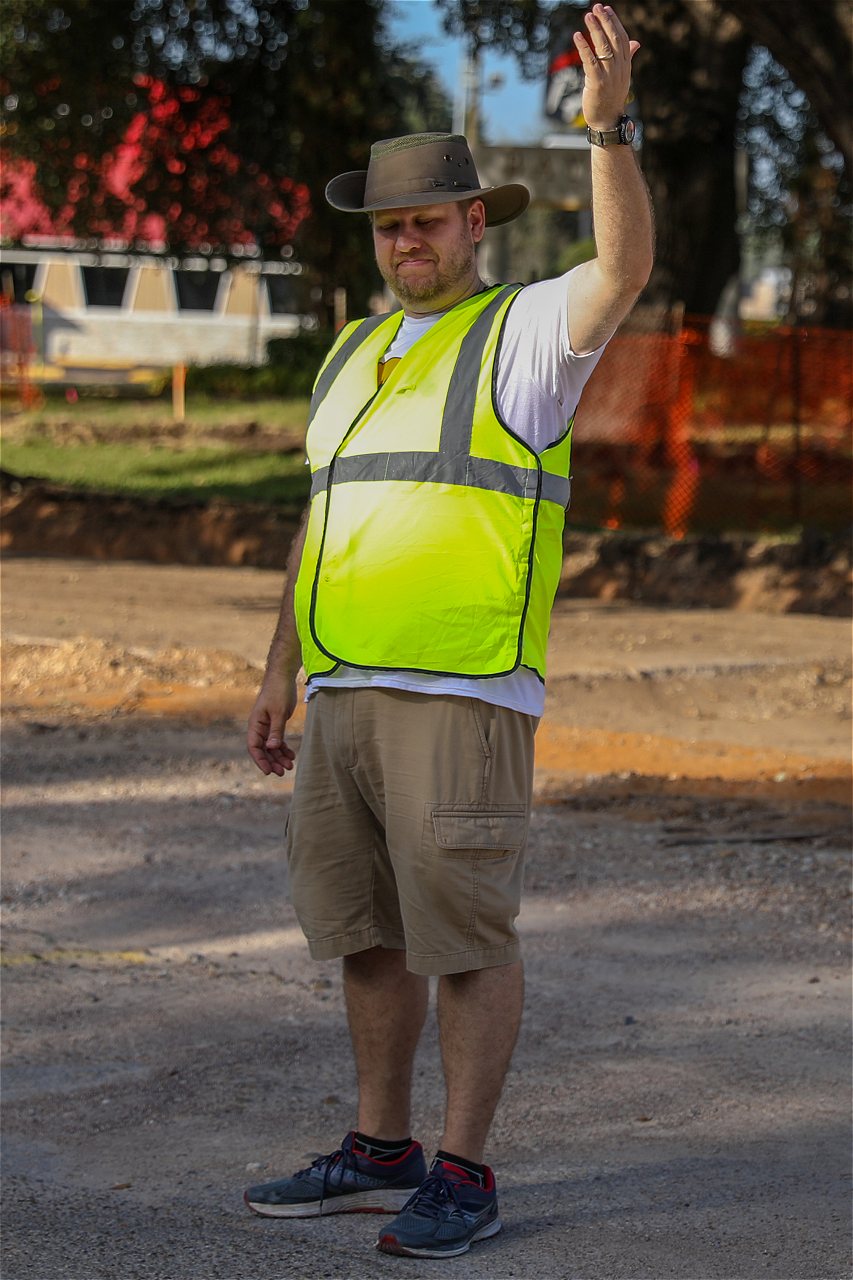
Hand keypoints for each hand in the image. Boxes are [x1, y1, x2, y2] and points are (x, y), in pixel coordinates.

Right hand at [247, 676, 297, 775]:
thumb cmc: (278, 692)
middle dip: (272, 762)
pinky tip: (292, 755)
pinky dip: (284, 748)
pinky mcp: (276, 724)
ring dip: (279, 757)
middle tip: (283, 772)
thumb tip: (271, 748)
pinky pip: (278, 740)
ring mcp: (267, 726)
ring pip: (271, 747)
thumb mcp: (278, 712)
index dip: (260, 760)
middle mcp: (259, 727)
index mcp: (255, 724)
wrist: (283, 677)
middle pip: (263, 750)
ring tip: (290, 766)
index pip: (254, 747)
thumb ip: (276, 731)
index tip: (268, 771)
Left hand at [573, 4, 639, 131]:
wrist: (607, 121)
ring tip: (587, 16)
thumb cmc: (611, 98)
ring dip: (595, 30)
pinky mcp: (597, 83)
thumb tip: (635, 43)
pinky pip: (590, 61)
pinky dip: (584, 47)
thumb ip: (627, 57)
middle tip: (596, 7)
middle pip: (613, 39)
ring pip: (603, 47)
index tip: (606, 9)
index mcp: (625, 65)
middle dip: (605, 21)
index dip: (614, 22)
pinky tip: (577, 36)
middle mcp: (619, 68)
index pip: (622, 38)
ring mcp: (609, 75)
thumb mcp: (621, 77)